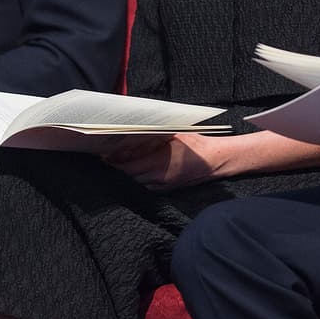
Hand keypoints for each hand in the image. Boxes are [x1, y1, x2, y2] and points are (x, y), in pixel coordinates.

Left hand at [104, 133, 231, 189]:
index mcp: (158, 163)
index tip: (104, 155)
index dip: (114, 162)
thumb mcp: (174, 133)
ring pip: (137, 182)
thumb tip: (136, 129)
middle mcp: (158, 178)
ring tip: (120, 162)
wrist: (215, 160)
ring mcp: (163, 186)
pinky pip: (146, 186)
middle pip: (129, 176)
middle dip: (118, 167)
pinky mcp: (167, 189)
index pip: (128, 166)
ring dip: (128, 174)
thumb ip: (154, 133)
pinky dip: (139, 179)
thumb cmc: (197, 144)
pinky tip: (137, 170)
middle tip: (108, 157)